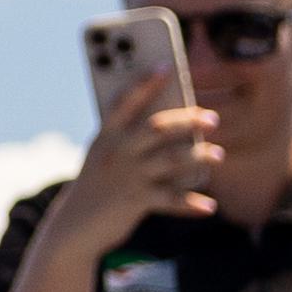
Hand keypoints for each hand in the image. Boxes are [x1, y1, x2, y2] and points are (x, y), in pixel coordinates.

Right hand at [77, 64, 226, 241]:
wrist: (73, 227)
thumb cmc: (96, 185)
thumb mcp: (104, 157)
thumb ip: (129, 141)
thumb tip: (178, 131)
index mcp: (105, 136)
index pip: (125, 101)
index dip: (145, 82)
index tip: (167, 65)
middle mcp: (115, 152)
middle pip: (156, 127)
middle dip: (186, 120)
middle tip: (212, 118)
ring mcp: (126, 176)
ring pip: (171, 160)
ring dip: (198, 157)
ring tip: (218, 155)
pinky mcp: (135, 202)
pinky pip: (171, 201)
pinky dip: (191, 204)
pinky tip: (209, 205)